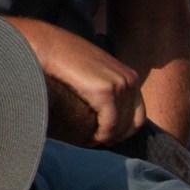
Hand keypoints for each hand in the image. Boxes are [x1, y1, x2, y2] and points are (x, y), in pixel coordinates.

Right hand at [16, 20, 143, 145]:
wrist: (51, 46)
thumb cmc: (68, 60)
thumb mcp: (97, 72)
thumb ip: (107, 87)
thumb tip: (106, 111)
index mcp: (130, 77)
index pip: (138, 116)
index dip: (124, 131)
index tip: (107, 138)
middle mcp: (130, 81)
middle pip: (131, 124)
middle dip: (115, 138)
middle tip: (97, 143)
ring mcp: (120, 86)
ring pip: (120, 128)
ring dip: (106, 139)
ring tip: (90, 141)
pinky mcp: (105, 93)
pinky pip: (109, 126)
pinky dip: (99, 137)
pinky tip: (88, 139)